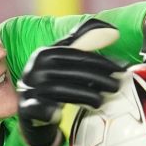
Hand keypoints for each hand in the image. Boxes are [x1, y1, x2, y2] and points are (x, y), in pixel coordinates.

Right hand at [16, 19, 123, 145]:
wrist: (31, 113)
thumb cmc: (53, 81)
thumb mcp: (63, 59)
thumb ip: (83, 42)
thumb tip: (112, 30)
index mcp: (44, 54)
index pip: (76, 54)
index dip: (100, 61)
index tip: (119, 68)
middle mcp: (34, 69)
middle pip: (71, 72)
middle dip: (98, 78)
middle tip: (116, 85)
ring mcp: (29, 89)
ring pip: (61, 91)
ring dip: (86, 95)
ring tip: (102, 100)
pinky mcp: (26, 109)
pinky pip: (41, 110)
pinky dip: (53, 112)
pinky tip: (67, 114)